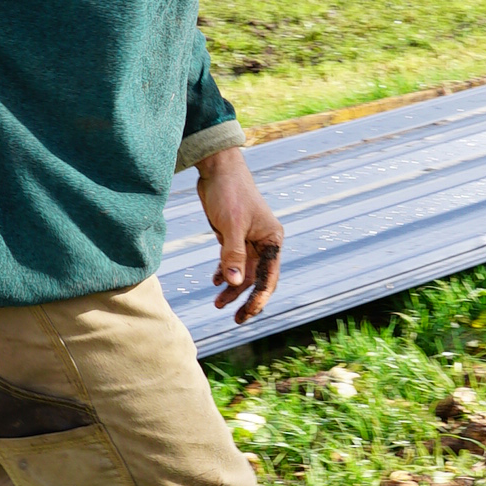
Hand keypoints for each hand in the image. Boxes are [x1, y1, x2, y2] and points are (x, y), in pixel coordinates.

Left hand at [196, 146, 283, 323]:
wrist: (217, 168)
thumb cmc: (229, 192)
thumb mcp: (231, 225)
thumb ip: (233, 255)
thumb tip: (235, 283)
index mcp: (271, 238)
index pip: (269, 276)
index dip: (260, 298)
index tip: (247, 314)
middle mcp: (263, 240)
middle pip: (257, 277)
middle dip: (244, 297)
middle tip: (233, 317)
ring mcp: (248, 238)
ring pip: (243, 272)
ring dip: (232, 287)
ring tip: (217, 302)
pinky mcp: (233, 235)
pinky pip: (232, 261)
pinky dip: (224, 272)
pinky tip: (214, 281)